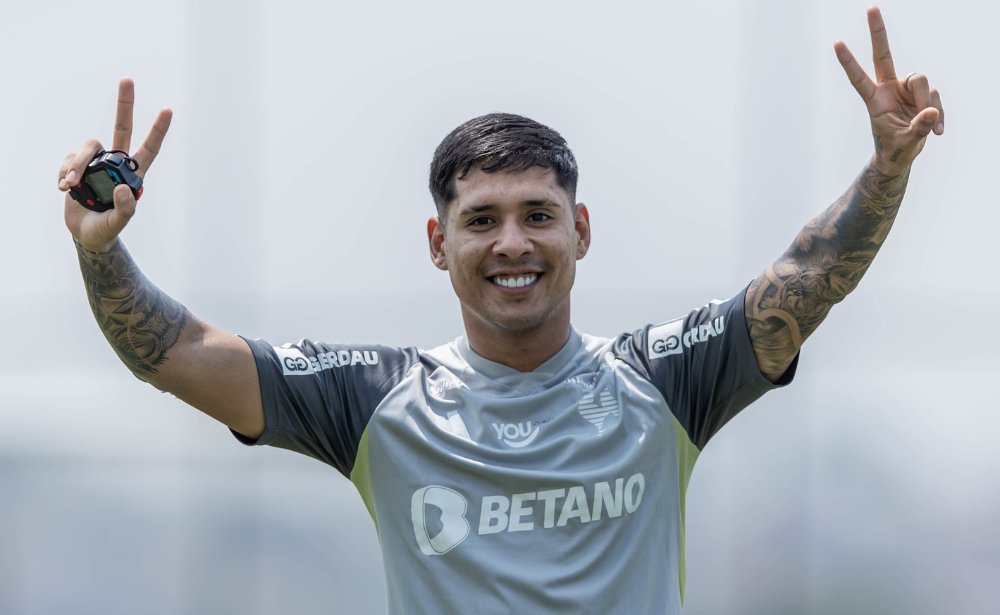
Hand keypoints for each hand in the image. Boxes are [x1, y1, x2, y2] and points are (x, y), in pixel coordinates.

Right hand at [58, 78, 171, 251]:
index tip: (168, 109)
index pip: (149, 149)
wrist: (85, 234)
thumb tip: (124, 187)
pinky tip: (64, 188)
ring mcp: (95, 163)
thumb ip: (125, 209)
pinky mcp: (76, 166)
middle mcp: (115, 163)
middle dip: (125, 104)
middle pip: (121, 127)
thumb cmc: (106, 229)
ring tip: (71, 185)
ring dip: (78, 164)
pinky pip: (69, 159)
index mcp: (133, 174)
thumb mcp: (118, 223)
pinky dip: (65, 172)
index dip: (158, 130)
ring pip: (89, 146)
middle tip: (128, 79)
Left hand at [835, 7, 943, 175]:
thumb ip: (918, 128)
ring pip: (921, 81)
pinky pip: (934, 96)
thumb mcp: (905, 142)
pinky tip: (937, 131)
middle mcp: (889, 89)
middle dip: (878, 33)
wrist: (901, 156)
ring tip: (929, 126)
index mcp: (874, 100)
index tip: (836, 44)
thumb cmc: (895, 148)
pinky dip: (938, 113)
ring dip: (927, 103)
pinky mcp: (922, 94)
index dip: (849, 62)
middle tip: (871, 8)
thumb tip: (932, 112)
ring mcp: (905, 89)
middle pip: (885, 55)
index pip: (859, 77)